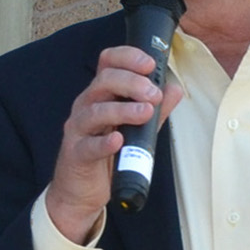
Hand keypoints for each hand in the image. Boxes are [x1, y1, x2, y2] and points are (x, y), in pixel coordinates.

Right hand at [45, 46, 183, 243]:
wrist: (79, 192)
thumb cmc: (106, 156)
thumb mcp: (136, 130)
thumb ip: (155, 110)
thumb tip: (174, 89)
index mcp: (100, 96)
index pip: (108, 64)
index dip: (127, 57)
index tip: (149, 63)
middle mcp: (86, 106)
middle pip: (103, 81)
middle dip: (131, 83)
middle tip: (153, 94)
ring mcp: (78, 130)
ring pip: (95, 110)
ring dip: (122, 109)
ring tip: (145, 112)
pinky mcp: (75, 154)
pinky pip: (88, 145)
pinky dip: (103, 142)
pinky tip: (118, 140)